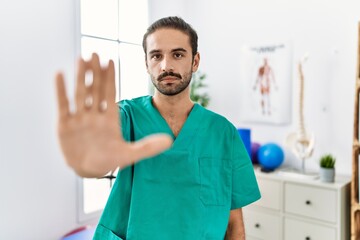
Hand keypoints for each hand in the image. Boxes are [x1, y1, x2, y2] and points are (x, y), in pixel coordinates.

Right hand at [55, 53, 172, 177]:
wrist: (89, 170)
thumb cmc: (109, 160)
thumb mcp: (129, 155)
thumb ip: (148, 147)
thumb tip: (170, 141)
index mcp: (110, 118)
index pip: (110, 93)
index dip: (110, 78)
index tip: (110, 61)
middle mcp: (95, 115)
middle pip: (95, 89)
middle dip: (95, 72)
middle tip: (94, 53)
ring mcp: (79, 118)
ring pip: (80, 93)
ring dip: (81, 77)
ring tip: (80, 59)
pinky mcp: (65, 124)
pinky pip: (63, 104)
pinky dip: (61, 90)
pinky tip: (59, 74)